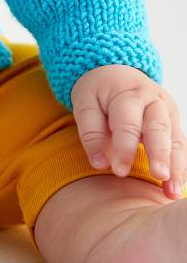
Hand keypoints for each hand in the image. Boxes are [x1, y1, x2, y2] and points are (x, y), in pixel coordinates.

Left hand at [71, 64, 184, 199]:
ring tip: (172, 192)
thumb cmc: (98, 92)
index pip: (127, 123)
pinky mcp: (174, 123)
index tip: (119, 171)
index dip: (124, 148)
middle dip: (160, 153)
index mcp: (127, 93)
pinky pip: (180, 145)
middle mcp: (153, 100)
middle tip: (159, 176)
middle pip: (159, 128)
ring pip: (175, 139)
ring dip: (176, 166)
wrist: (115, 71)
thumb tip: (99, 163)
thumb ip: (91, 132)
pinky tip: (175, 186)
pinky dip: (180, 166)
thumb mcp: (85, 103)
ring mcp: (167, 111)